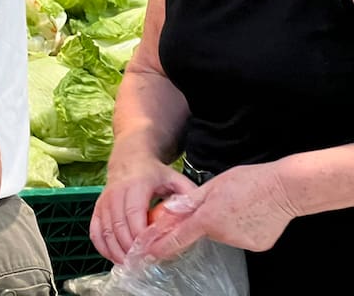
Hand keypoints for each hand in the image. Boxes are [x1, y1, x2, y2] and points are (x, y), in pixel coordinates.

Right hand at [90, 154, 195, 263]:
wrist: (130, 159)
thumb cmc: (154, 173)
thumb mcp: (175, 178)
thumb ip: (188, 194)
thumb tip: (197, 216)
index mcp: (137, 184)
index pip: (134, 213)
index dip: (141, 234)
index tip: (151, 250)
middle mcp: (116, 192)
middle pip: (119, 225)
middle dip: (130, 247)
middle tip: (142, 262)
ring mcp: (104, 200)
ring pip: (106, 230)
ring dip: (116, 250)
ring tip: (130, 264)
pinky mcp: (97, 207)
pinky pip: (95, 230)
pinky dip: (102, 246)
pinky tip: (113, 256)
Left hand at [133, 162, 296, 258]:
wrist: (285, 189)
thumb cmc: (250, 181)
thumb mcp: (214, 184)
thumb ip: (190, 201)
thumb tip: (170, 211)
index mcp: (208, 218)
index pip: (178, 236)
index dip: (162, 245)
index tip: (149, 252)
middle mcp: (223, 234)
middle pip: (204, 230)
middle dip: (206, 220)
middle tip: (223, 203)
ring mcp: (241, 243)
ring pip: (223, 233)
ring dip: (224, 223)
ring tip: (240, 205)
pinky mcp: (256, 246)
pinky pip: (241, 237)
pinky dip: (241, 228)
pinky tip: (251, 214)